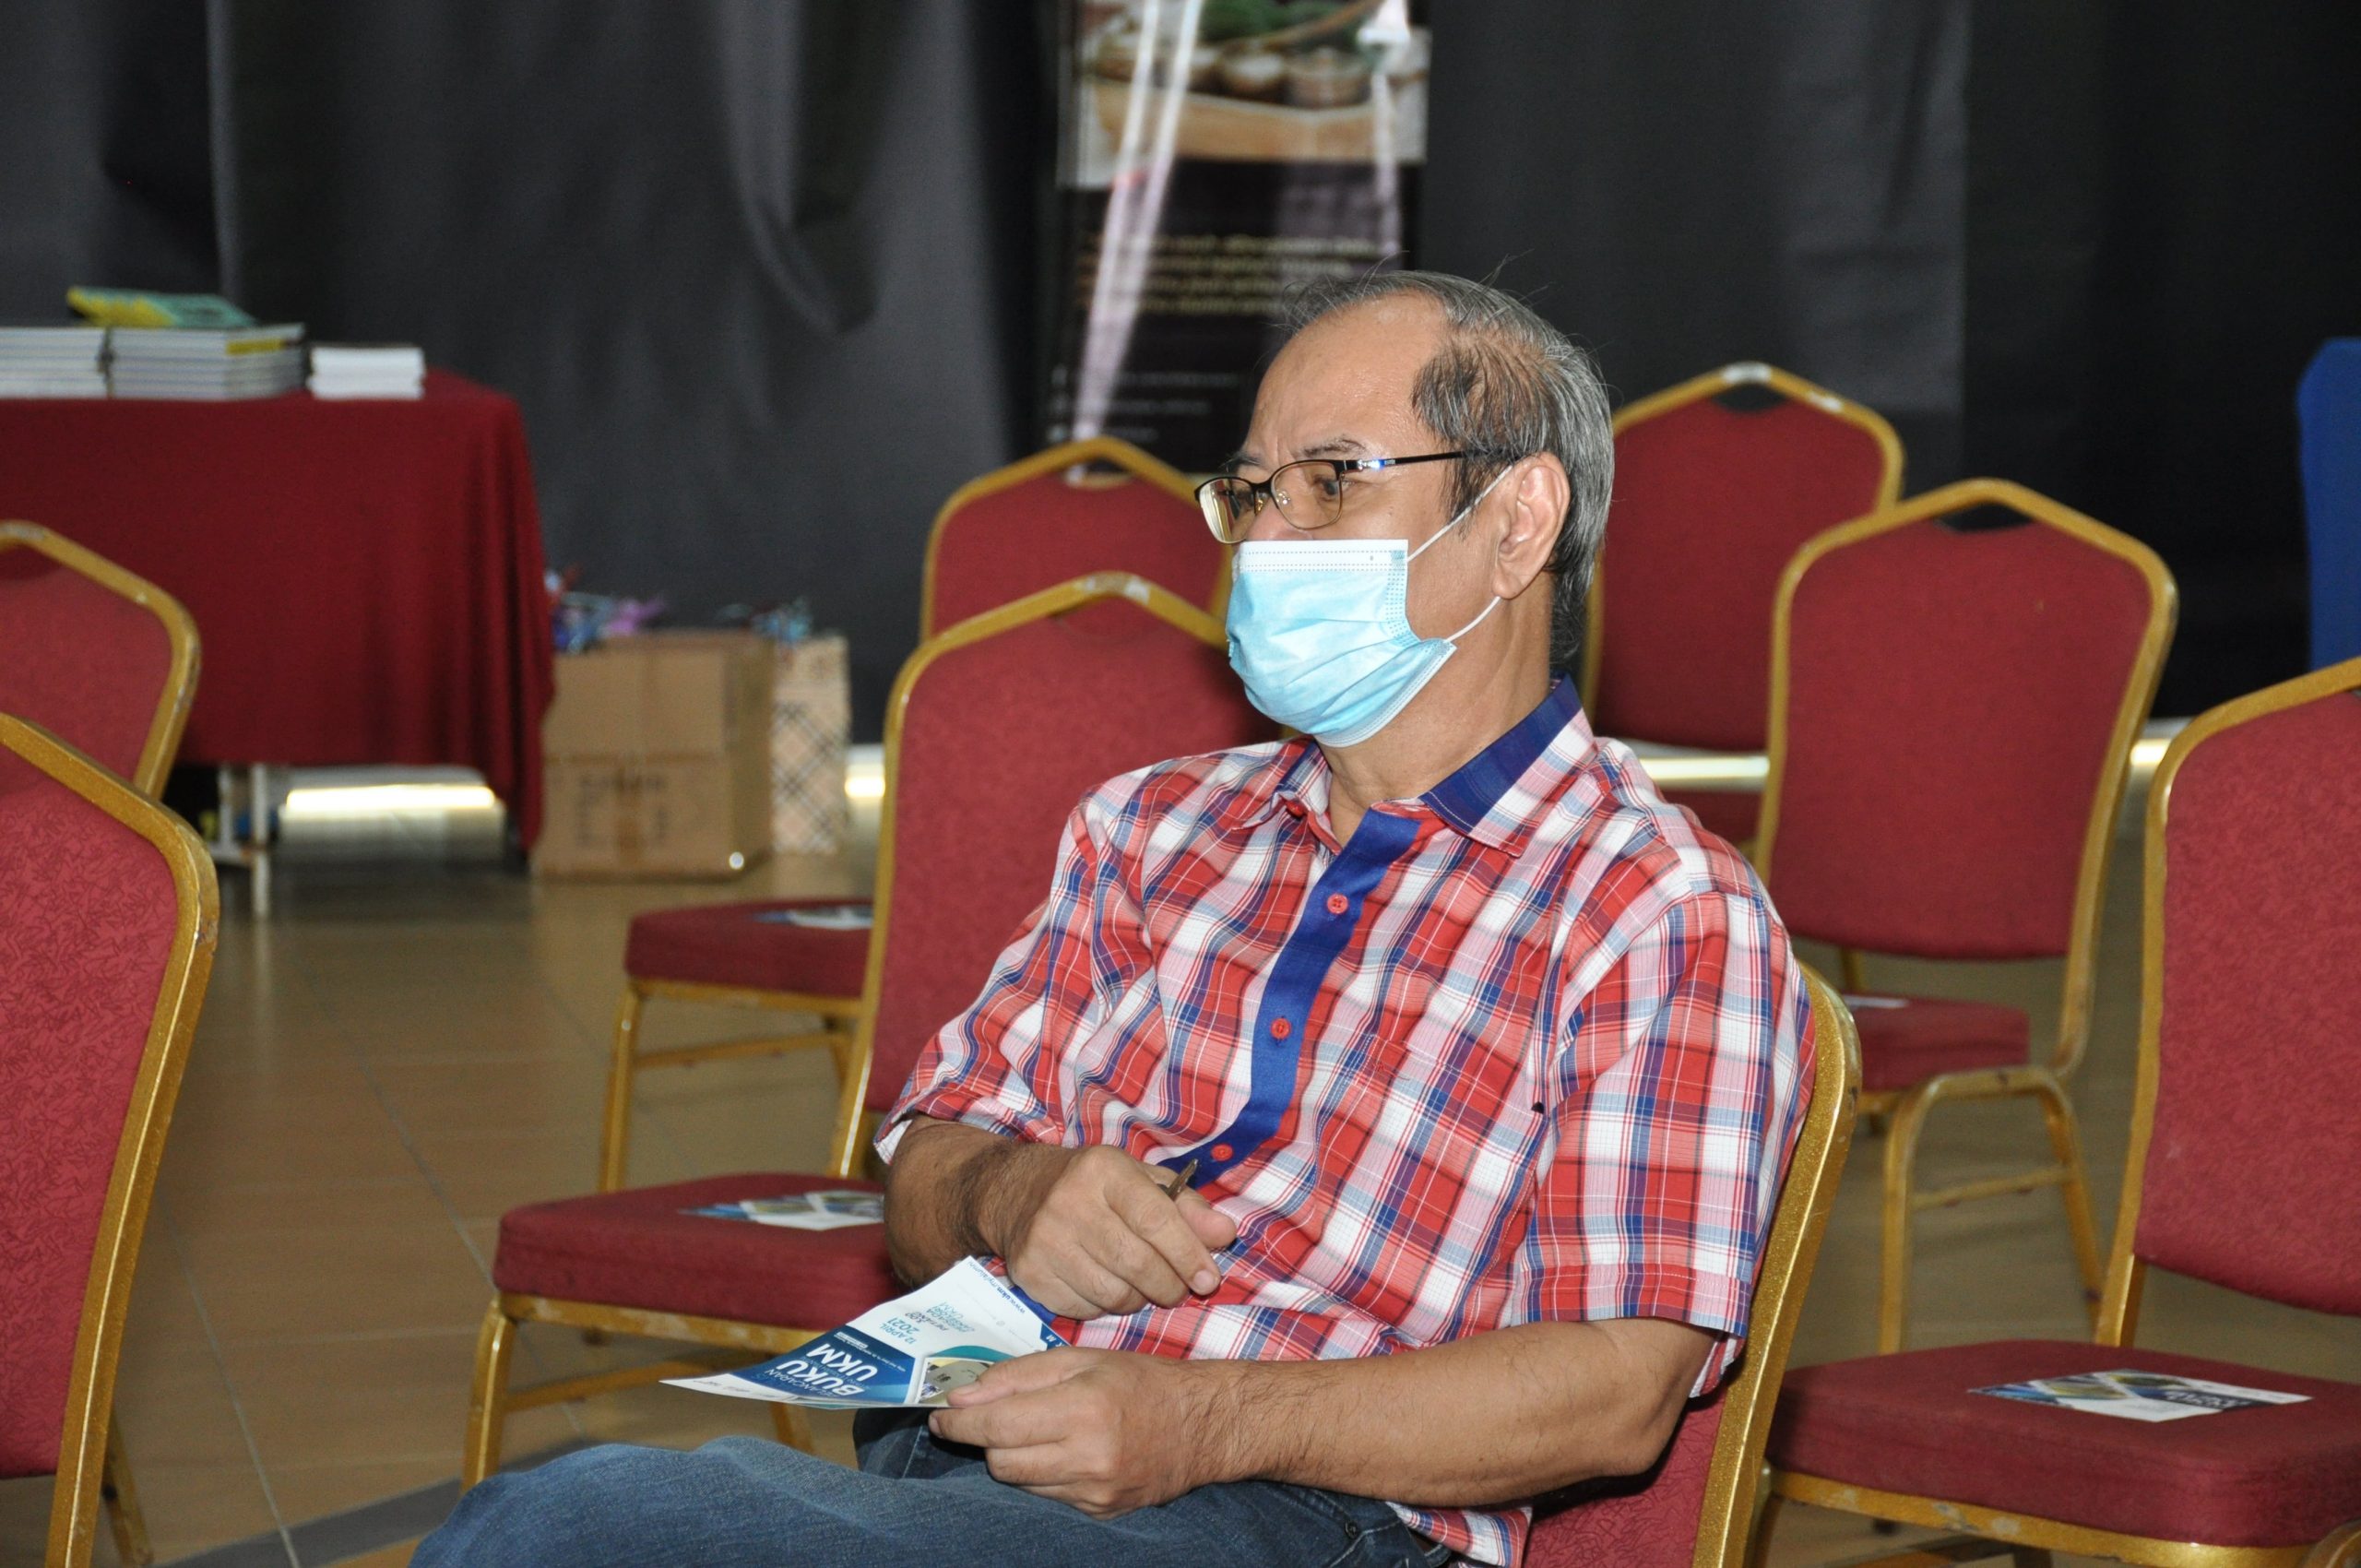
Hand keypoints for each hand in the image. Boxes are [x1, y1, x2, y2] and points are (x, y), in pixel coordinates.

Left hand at [929, 1349, 1238, 1516]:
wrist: (1201, 1426)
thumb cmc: (1139, 1381)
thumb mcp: (1080, 1359)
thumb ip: (1016, 1375)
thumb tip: (961, 1395)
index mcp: (1082, 1408)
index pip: (996, 1425)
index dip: (958, 1422)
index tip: (940, 1415)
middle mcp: (1087, 1456)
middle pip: (999, 1460)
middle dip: (987, 1437)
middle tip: (996, 1416)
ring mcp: (1093, 1492)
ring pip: (1019, 1482)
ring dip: (1014, 1456)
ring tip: (1040, 1431)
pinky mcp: (1099, 1513)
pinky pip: (1046, 1497)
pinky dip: (1043, 1474)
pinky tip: (1065, 1452)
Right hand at [981, 1145, 1237, 1318]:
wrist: (1016, 1193)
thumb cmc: (1094, 1186)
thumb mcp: (1141, 1181)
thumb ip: (1187, 1207)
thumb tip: (1225, 1234)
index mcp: (1104, 1171)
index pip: (1155, 1219)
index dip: (1188, 1254)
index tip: (1209, 1279)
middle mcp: (1069, 1202)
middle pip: (1137, 1263)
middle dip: (1170, 1285)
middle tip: (1179, 1289)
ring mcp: (1045, 1240)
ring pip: (1113, 1293)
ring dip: (1140, 1299)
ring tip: (1144, 1286)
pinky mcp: (1030, 1274)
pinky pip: (1085, 1309)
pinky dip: (1107, 1307)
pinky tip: (1109, 1286)